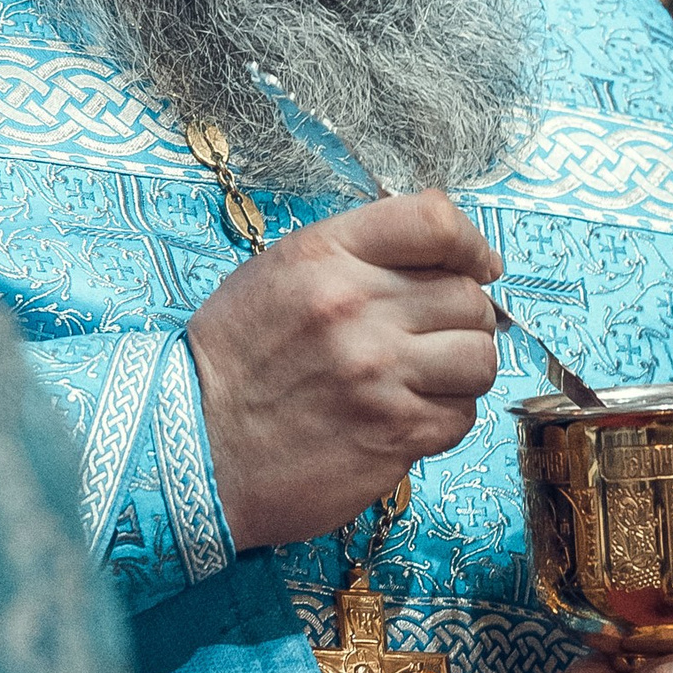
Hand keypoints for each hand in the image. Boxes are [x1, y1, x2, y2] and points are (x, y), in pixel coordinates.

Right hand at [186, 192, 500, 552]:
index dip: (471, 245)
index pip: (435, 222)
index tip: (478, 267)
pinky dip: (444, 420)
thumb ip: (353, 257)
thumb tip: (442, 260)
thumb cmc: (233, 365)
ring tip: (426, 382)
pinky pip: (462, 417)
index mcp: (324, 255)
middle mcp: (356, 307)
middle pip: (468, 297)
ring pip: (479, 358)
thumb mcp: (276, 277)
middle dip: (463, 319)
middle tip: (434, 340)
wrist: (193, 450)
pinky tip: (406, 420)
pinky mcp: (394, 433)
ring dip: (462, 372)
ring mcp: (379, 374)